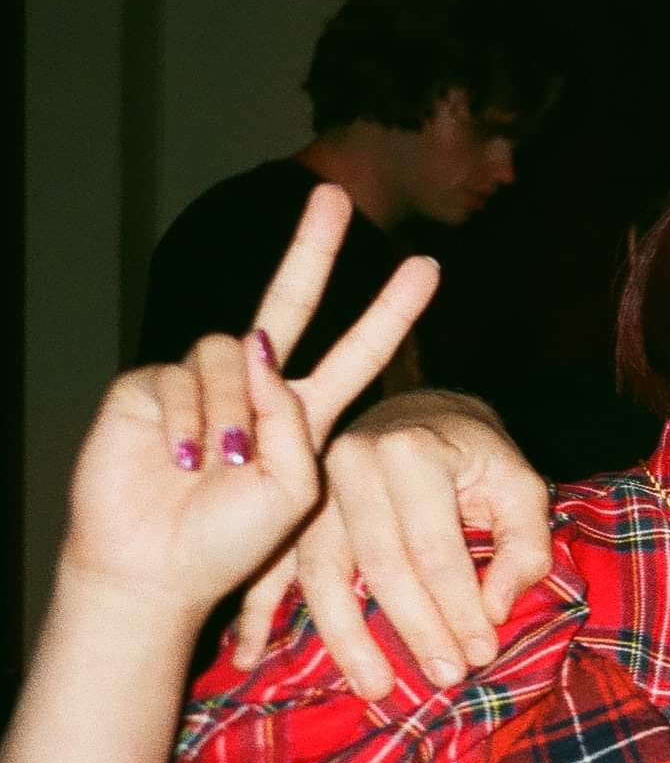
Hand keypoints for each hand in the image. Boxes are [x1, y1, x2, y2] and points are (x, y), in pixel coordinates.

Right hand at [58, 187, 436, 621]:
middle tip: (334, 194)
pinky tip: (182, 461)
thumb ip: (292, 421)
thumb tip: (262, 349)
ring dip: (231, 408)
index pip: (357, 352)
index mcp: (304, 414)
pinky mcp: (150, 384)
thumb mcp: (291, 489)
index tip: (427, 268)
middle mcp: (256, 387)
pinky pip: (181, 376)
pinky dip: (190, 420)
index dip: (391, 312)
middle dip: (312, 248)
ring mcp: (203, 381)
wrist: (156, 568)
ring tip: (221, 463)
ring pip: (230, 351)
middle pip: (290, 303)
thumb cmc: (230, 541)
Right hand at [229, 390, 550, 696]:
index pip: (434, 548)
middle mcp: (350, 463)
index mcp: (410, 452)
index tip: (481, 654)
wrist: (422, 416)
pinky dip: (259, 613)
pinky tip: (248, 659)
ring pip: (321, 574)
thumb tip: (496, 609)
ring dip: (346, 638)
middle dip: (414, 629)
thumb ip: (524, 545)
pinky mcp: (289, 510)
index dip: (458, 608)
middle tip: (444, 677)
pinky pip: (271, 567)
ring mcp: (311, 487)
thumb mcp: (521, 486)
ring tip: (374, 688)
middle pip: (380, 565)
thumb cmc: (478, 458)